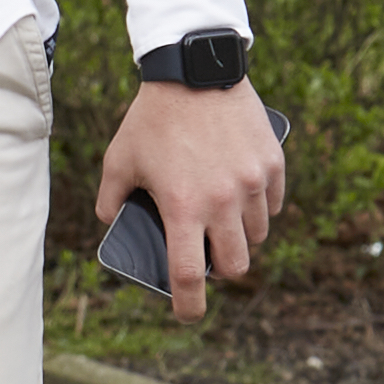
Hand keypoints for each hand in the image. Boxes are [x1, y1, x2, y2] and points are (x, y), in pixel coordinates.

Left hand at [96, 80, 285, 322]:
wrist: (193, 68)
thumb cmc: (152, 117)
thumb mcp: (119, 158)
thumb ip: (110, 198)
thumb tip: (111, 224)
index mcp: (183, 207)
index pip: (188, 276)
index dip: (188, 306)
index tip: (187, 314)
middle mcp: (223, 201)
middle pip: (236, 265)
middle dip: (221, 269)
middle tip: (207, 254)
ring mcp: (252, 183)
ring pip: (257, 235)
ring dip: (241, 237)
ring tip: (223, 221)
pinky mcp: (272, 163)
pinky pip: (272, 203)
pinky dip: (260, 208)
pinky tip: (244, 196)